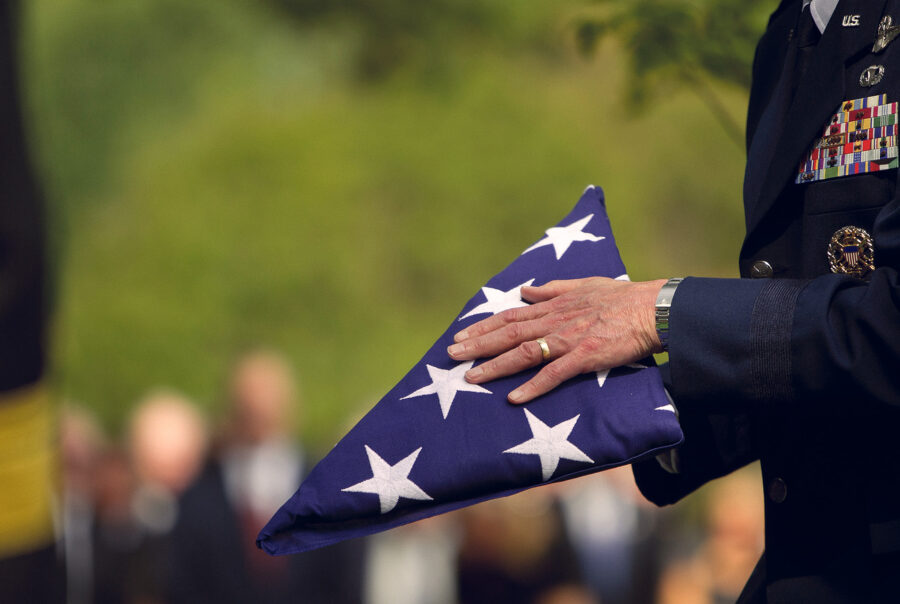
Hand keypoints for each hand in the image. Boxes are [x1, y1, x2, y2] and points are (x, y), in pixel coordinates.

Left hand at [446, 277, 666, 403]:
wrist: (652, 309)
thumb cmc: (622, 297)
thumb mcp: (584, 285)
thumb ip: (553, 288)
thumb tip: (527, 289)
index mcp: (554, 306)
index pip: (510, 316)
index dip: (484, 326)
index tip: (461, 334)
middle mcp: (555, 321)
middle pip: (508, 333)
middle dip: (477, 344)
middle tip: (451, 355)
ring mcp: (568, 339)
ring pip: (523, 353)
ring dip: (495, 365)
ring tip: (471, 377)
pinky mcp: (585, 357)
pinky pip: (554, 374)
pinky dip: (533, 386)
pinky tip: (514, 398)